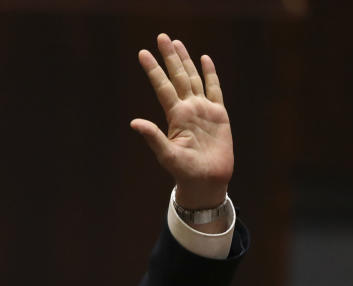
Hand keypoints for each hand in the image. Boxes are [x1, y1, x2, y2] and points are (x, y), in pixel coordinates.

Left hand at [131, 33, 232, 209]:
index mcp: (175, 116)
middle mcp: (187, 108)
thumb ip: (153, 136)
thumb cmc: (184, 171)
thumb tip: (134, 122)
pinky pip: (214, 90)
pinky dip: (210, 74)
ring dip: (185, 61)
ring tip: (177, 43)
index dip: (153, 70)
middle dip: (169, 57)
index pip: (162, 87)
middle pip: (178, 76)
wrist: (206, 181)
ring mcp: (203, 110)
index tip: (142, 53)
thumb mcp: (166, 154)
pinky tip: (205, 60)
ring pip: (194, 79)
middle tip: (161, 37)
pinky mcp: (219, 114)